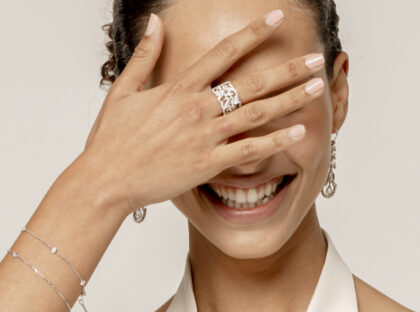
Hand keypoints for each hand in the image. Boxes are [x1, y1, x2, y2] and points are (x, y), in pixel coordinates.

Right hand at [82, 9, 324, 215]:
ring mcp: (204, 136)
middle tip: (316, 59)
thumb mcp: (122, 91)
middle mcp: (196, 108)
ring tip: (317, 87)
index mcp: (178, 88)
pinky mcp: (207, 164)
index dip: (253, 34)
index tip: (277, 19)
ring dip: (290, 99)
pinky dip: (275, 141)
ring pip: (257, 113)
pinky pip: (249, 151)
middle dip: (287, 69)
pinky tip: (298, 132)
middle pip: (252, 82)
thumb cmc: (111, 139)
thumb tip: (155, 22)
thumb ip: (144, 56)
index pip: (223, 52)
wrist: (106, 179)